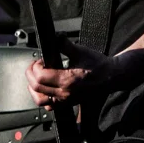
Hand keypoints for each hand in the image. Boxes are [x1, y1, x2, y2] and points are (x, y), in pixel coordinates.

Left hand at [25, 41, 143, 106]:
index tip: (40, 60)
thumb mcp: (80, 51)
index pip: (40, 77)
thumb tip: (54, 36)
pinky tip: (46, 87)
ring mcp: (66, 100)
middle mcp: (65, 93)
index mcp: (67, 80)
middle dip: (31, 75)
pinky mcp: (69, 103)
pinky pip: (50, 105)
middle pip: (37, 88)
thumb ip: (64, 44)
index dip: (35, 67)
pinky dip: (44, 97)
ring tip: (37, 77)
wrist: (112, 77)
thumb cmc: (98, 65)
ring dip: (34, 88)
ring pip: (40, 100)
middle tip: (35, 66)